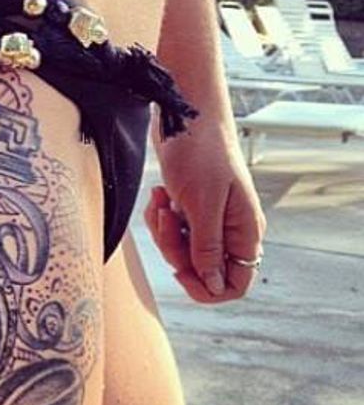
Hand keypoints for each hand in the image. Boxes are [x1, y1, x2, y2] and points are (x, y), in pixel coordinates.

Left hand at [145, 127, 266, 302]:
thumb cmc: (201, 154)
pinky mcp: (190, 211)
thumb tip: (214, 284)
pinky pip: (170, 234)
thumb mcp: (203, 205)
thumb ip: (208, 248)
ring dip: (163, 232)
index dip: (207, 288)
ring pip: (181, 253)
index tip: (182, 271)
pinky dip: (158, 219)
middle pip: (200, 270)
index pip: (235, 284)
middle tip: (167, 221)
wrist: (185, 116)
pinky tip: (159, 196)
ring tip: (162, 201)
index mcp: (245, 232)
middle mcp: (231, 230)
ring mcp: (210, 221)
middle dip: (175, 251)